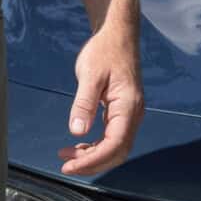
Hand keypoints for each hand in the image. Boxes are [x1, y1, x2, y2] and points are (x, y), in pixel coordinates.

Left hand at [59, 23, 143, 177]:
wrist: (117, 35)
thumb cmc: (105, 51)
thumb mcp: (90, 75)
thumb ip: (84, 104)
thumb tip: (77, 131)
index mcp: (128, 106)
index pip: (115, 144)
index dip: (93, 160)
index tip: (70, 166)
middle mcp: (133, 113)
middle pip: (117, 151)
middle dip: (92, 163)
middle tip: (66, 165)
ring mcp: (130, 113)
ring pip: (116, 147)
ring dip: (93, 156)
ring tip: (68, 156)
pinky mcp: (123, 111)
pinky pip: (113, 137)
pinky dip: (97, 146)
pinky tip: (80, 144)